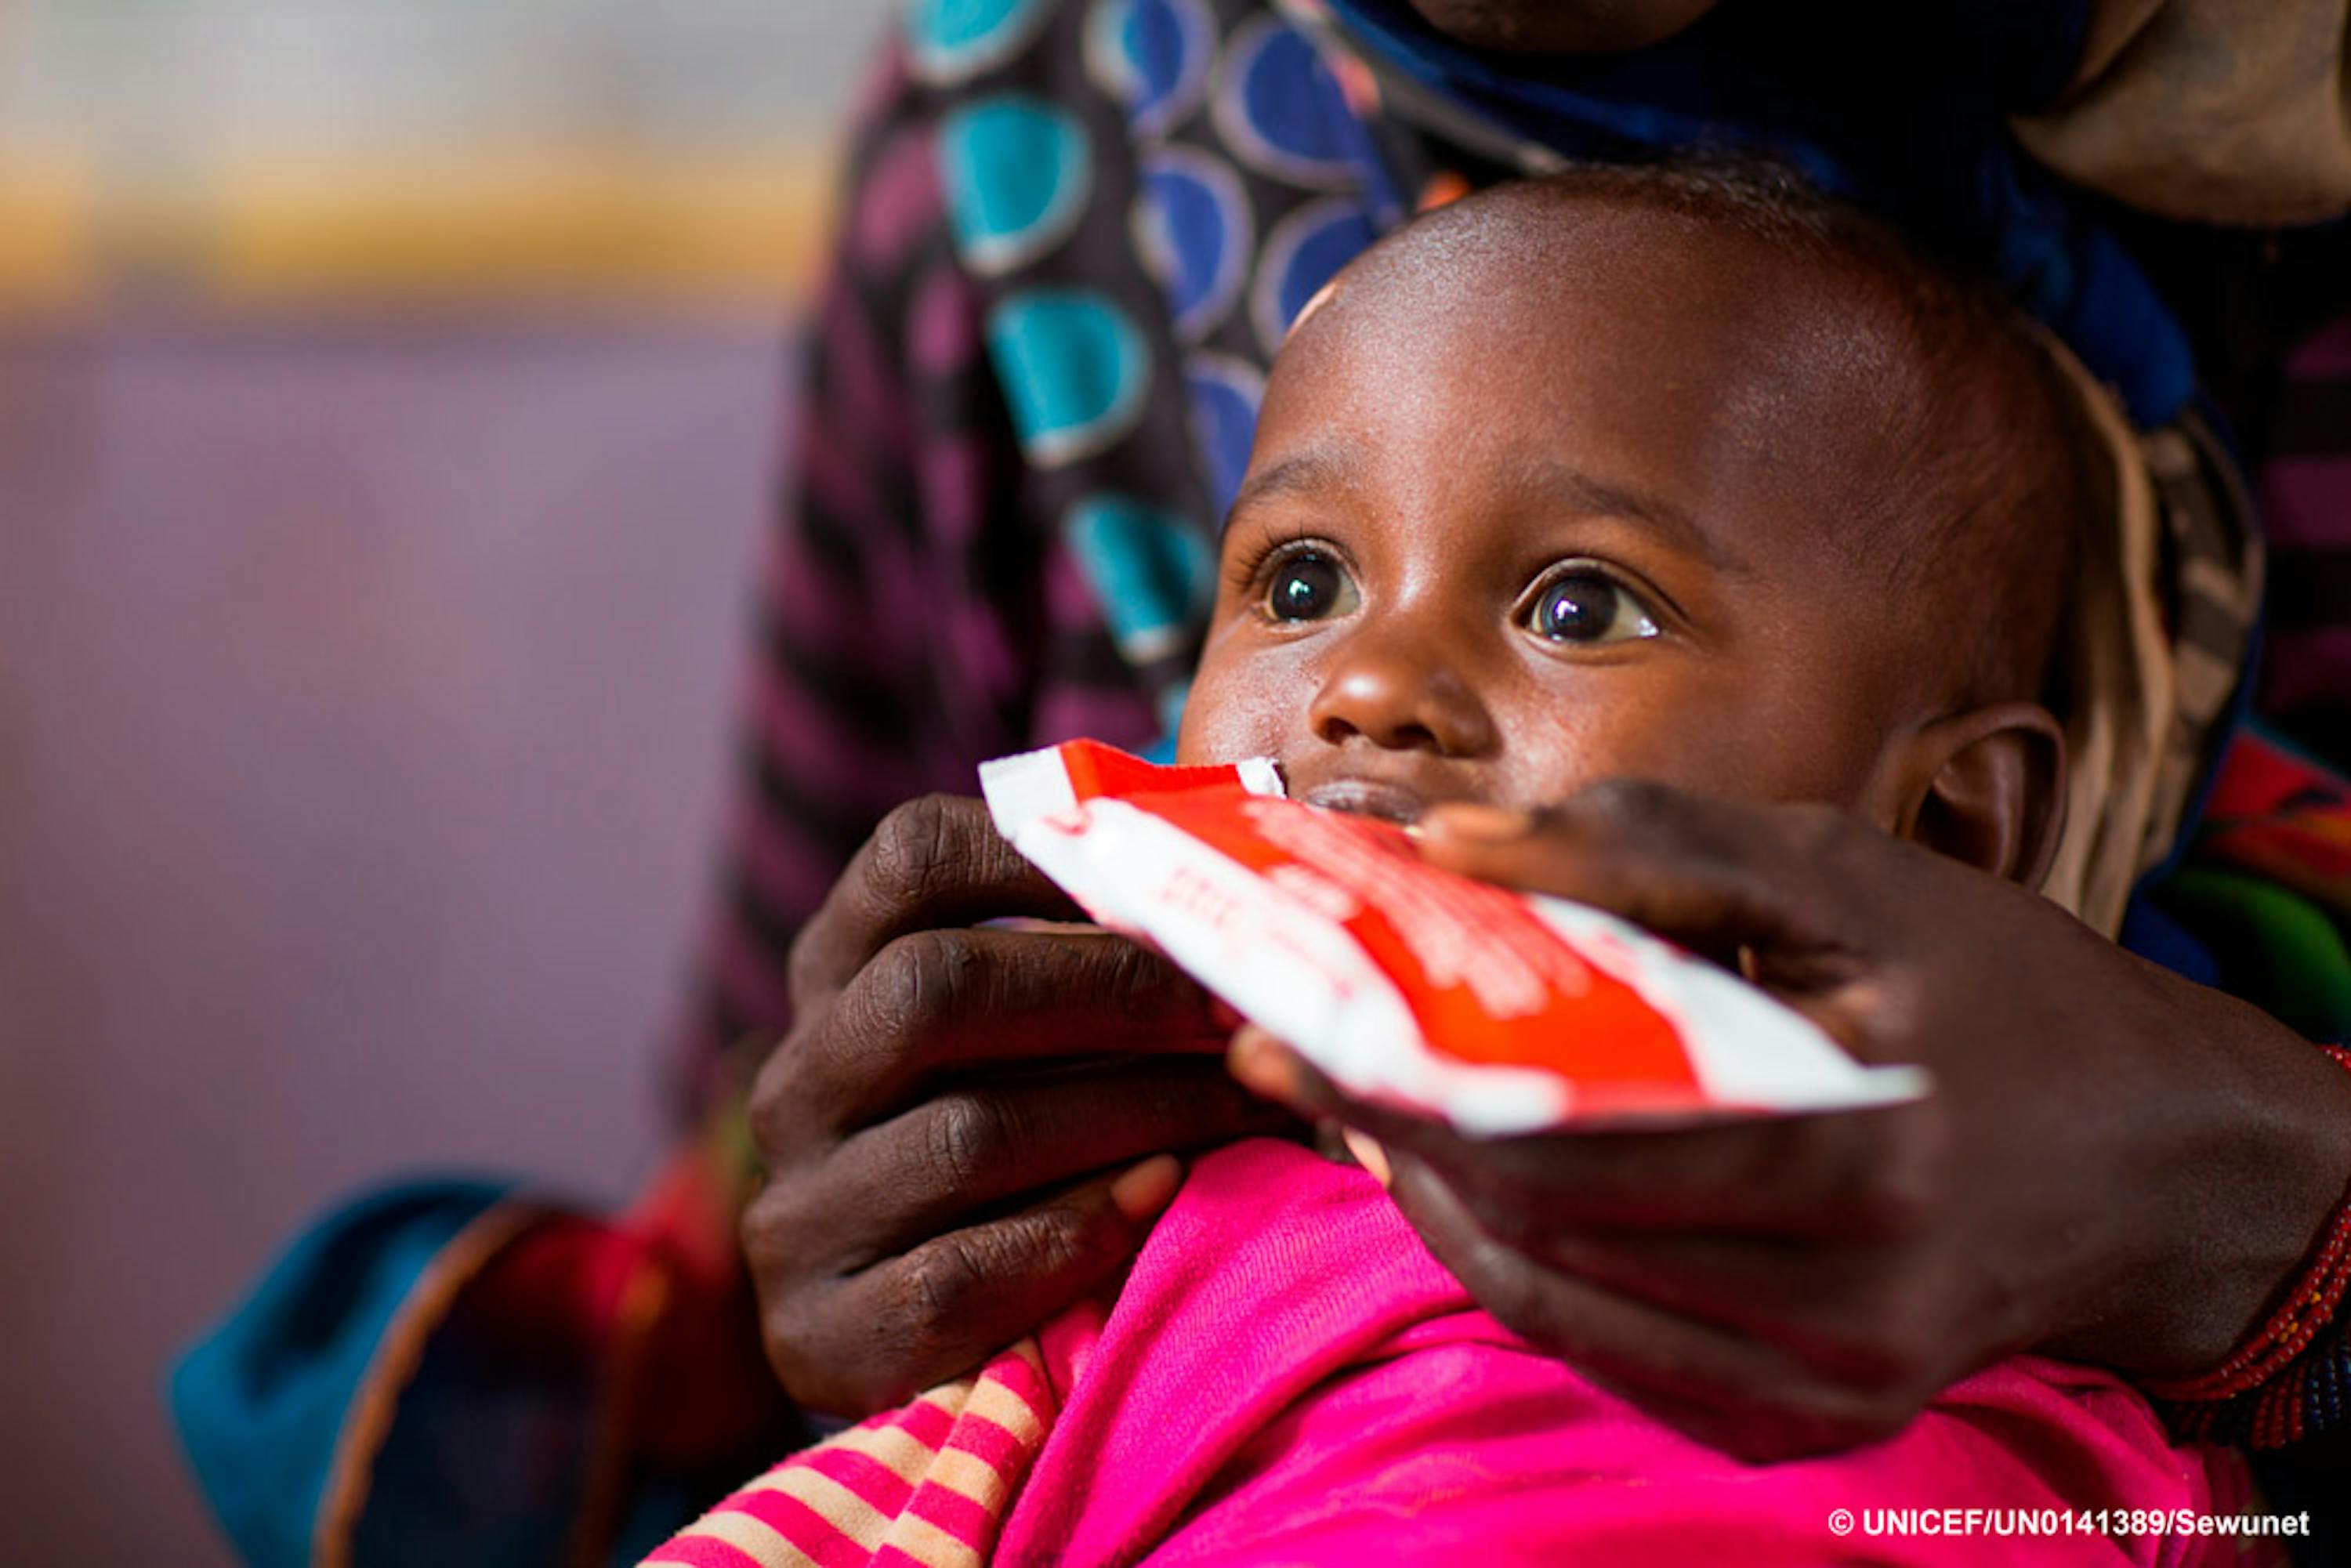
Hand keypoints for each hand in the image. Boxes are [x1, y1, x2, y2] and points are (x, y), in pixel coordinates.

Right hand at [743, 794, 1301, 1415]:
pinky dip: (1075, 1232)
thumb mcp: (1005, 1040)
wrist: (893, 1345)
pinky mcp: (820, 1329)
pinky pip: (955, 1272)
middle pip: (932, 987)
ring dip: (1133, 1113)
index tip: (1166, 880)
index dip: (1038, 851)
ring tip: (1246, 1109)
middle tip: (1234, 1012)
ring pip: (965, 1134)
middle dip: (1109, 990)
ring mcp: (797, 1209)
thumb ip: (1077, 952)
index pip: (908, 861)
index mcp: (836, 976)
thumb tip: (1225, 866)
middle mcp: (796, 1082)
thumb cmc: (998, 1150)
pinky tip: (1160, 1200)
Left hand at [1228, 780, 2350, 1459]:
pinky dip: (1520, 1258)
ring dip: (1435, 1198)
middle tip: (1296, 1053)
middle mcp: (1837, 1302)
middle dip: (1390, 1135)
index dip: (1405, 1086)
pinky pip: (1603, 1344)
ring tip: (1363, 1100)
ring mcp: (1818, 1385)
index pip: (1565, 1140)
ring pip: (1547, 1299)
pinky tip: (1473, 1175)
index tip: (1291, 1026)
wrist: (2156, 1170)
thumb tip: (1452, 841)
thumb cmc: (2006, 992)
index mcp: (1857, 1150)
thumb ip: (1650, 852)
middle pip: (1534, 1229)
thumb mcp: (1849, 877)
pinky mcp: (1800, 1418)